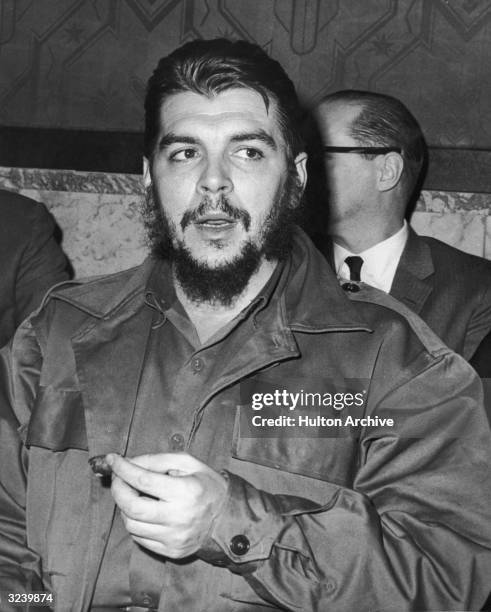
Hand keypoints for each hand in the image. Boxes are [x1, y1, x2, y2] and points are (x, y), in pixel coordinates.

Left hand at [106, 452, 227, 557]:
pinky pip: (139, 538)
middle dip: (118, 489)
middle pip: (132, 507)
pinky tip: (144, 511)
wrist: (227, 517)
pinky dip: (135, 522)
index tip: (112, 459)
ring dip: (125, 506)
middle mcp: (179, 518)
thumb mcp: (188, 462)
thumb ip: (157, 460)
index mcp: (186, 491)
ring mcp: (174, 538)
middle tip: (118, 478)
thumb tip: (128, 463)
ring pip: (131, 524)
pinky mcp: (171, 552)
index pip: (143, 480)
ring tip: (134, 494)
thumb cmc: (206, 484)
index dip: (123, 469)